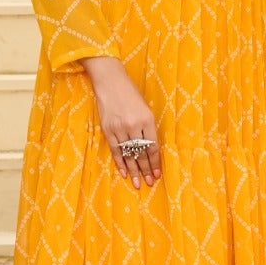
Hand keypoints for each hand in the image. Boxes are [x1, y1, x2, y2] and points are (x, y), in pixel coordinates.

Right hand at [83, 56, 160, 186]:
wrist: (110, 81)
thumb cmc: (130, 93)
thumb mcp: (145, 108)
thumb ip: (147, 127)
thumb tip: (150, 149)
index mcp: (147, 119)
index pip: (152, 146)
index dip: (155, 162)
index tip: (158, 174)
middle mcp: (134, 125)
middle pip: (141, 153)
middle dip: (146, 170)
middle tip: (149, 183)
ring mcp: (119, 128)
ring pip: (128, 155)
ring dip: (134, 170)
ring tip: (138, 183)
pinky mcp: (107, 130)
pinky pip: (115, 150)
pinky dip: (120, 163)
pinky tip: (125, 173)